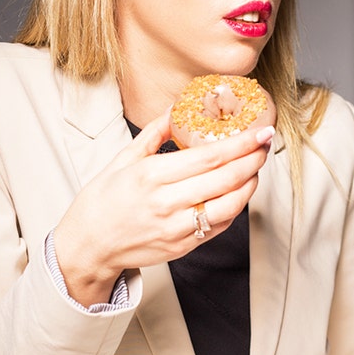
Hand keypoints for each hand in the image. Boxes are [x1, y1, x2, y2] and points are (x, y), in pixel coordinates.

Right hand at [55, 109, 273, 304]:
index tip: (260, 131)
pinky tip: (238, 192)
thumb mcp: (123, 160)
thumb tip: (178, 107)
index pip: (208, 158)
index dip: (241, 144)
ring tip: (255, 167)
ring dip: (249, 185)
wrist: (88, 246)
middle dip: (253, 159)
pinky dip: (234, 208)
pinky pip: (219, 227)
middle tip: (265, 144)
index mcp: (151, 176)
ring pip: (229, 206)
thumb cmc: (102, 202)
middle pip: (225, 180)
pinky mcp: (182, 247)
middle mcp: (166, 204)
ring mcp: (177, 229)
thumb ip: (154, 133)